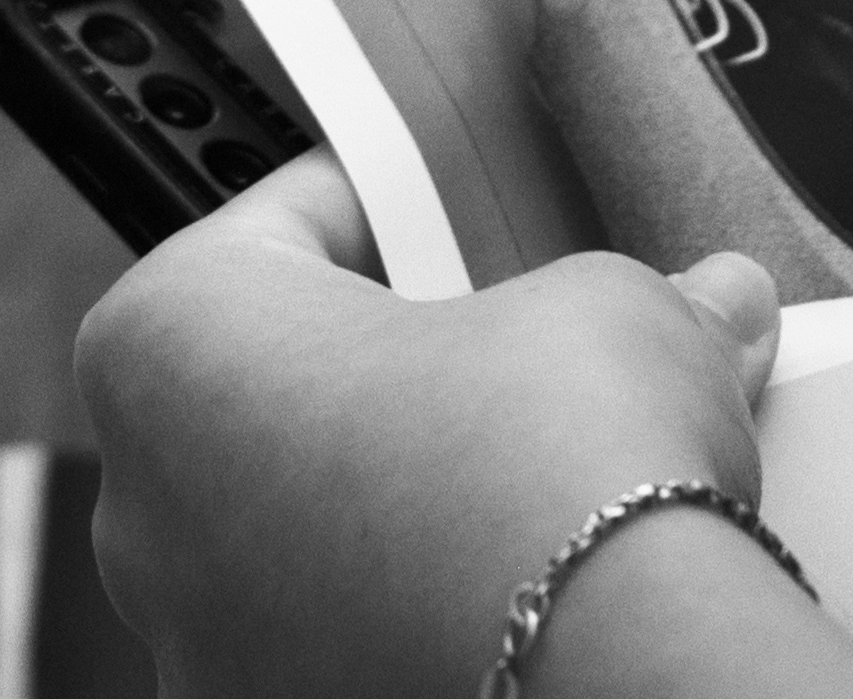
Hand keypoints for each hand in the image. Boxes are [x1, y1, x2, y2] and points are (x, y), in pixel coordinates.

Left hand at [79, 152, 850, 698]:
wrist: (598, 670)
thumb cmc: (547, 472)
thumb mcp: (614, 313)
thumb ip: (643, 297)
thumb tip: (707, 306)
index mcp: (172, 340)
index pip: (282, 223)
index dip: (391, 202)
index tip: (451, 205)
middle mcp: (145, 499)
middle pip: (278, 386)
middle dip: (401, 361)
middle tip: (517, 339)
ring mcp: (197, 633)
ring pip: (297, 524)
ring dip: (401, 491)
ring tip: (535, 468)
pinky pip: (334, 622)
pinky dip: (410, 596)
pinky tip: (518, 575)